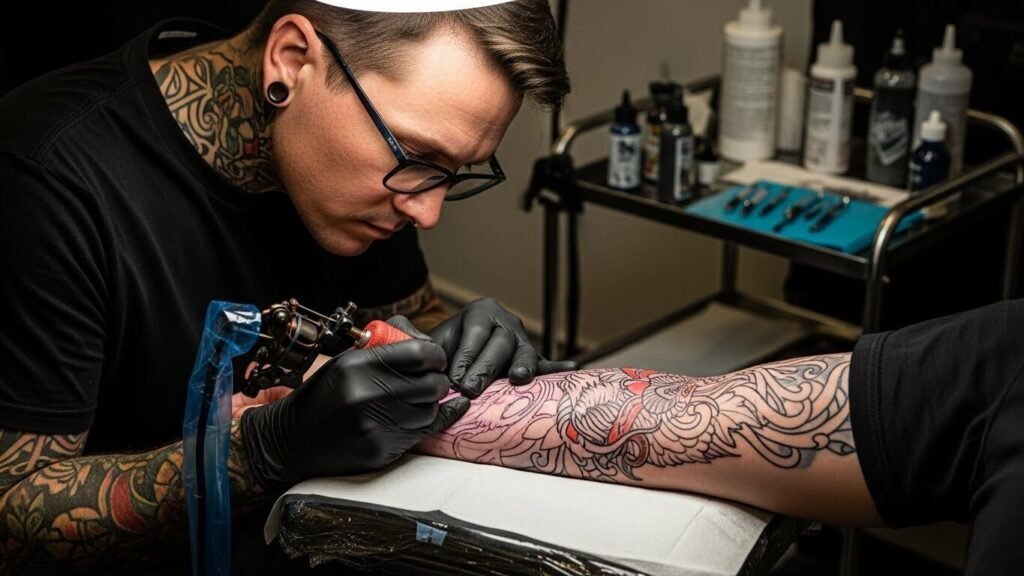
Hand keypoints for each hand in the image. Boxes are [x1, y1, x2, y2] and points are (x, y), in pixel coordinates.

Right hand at [240, 316, 469, 489]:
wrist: (293, 439)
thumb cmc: (324, 395)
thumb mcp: (345, 361)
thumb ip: (385, 349)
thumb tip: (428, 346)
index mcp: (357, 365)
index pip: (419, 353)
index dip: (435, 355)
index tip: (435, 359)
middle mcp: (367, 394)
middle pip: (431, 384)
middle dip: (437, 381)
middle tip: (432, 380)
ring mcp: (374, 424)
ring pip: (430, 410)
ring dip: (430, 404)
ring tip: (417, 400)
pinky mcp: (380, 448)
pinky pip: (421, 433)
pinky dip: (428, 422)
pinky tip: (436, 413)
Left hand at [428, 297, 576, 397]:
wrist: (459, 360)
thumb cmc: (445, 353)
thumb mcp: (431, 343)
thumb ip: (420, 343)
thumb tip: (410, 344)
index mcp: (480, 312)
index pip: (476, 332)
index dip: (466, 356)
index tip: (455, 380)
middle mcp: (506, 323)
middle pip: (500, 343)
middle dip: (485, 368)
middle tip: (471, 390)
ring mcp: (523, 342)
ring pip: (525, 353)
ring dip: (523, 366)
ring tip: (518, 379)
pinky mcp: (534, 362)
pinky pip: (546, 365)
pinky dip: (557, 369)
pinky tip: (570, 370)